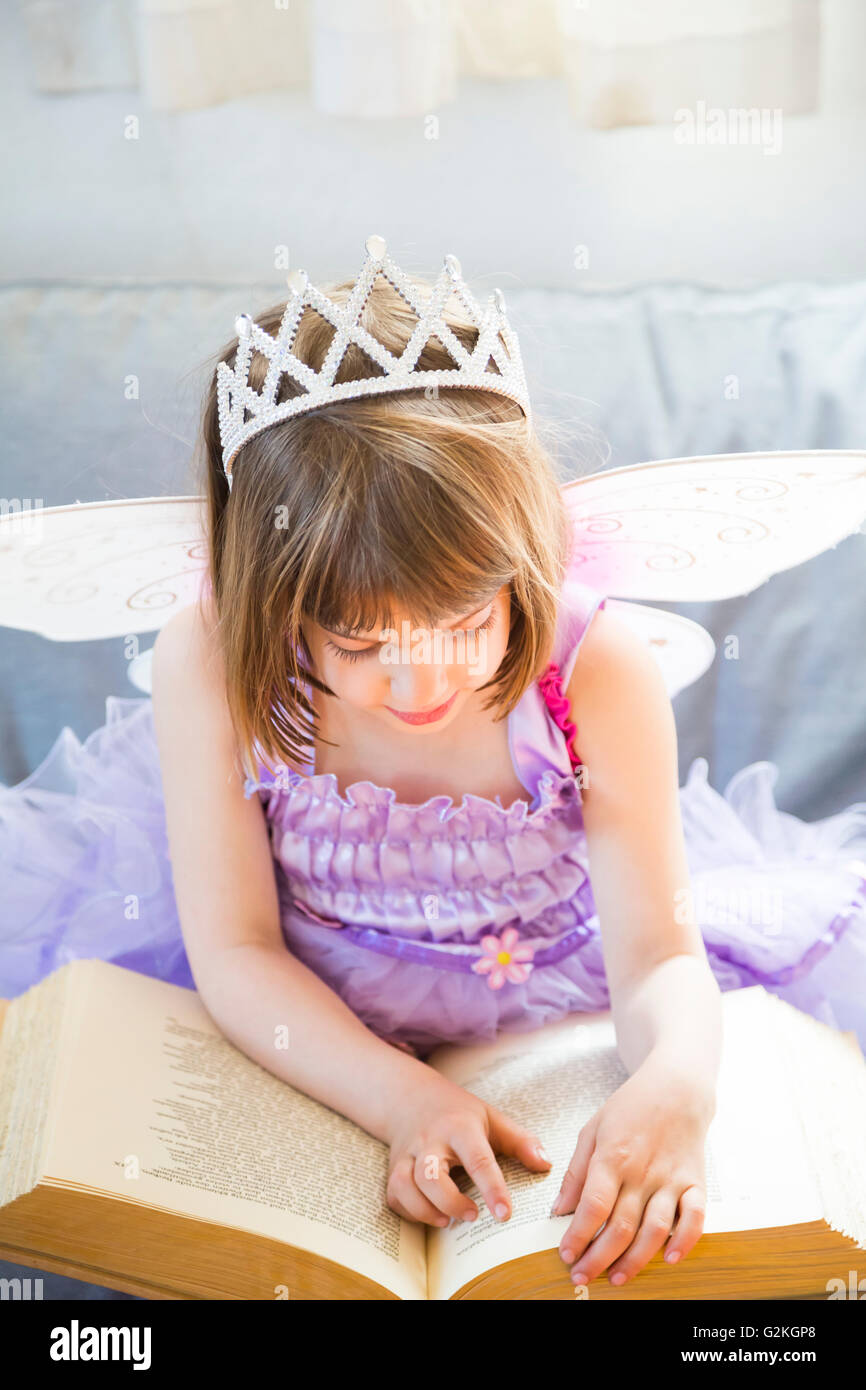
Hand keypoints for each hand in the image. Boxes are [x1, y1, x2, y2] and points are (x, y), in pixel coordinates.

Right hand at [384, 1073, 551, 1227]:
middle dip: (450, 1201)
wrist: (411, 1098)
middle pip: (430, 1173)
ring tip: (449, 1222)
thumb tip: (546, 1165)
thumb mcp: (492, 1118)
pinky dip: (410, 1212)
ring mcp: (407, 1154)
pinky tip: (431, 1216)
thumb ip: (520, 1141)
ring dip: (426, 1210)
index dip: (492, 1188)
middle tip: (472, 1215)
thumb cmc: (459, 1114)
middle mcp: (430, 1140)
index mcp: (459, 1127)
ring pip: (405, 1185)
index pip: (478, 1158)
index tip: (505, 1214)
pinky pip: (394, 1196)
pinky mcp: (393, 1168)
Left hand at [553, 1052, 715, 1287]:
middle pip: (620, 1226)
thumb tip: (559, 1209)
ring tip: (616, 1279)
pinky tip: (668, 1260)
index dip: (578, 1235)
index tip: (566, 1256)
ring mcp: (672, 1179)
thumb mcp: (592, 1130)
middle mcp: (643, 1172)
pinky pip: (695, 1219)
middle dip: (598, 1258)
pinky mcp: (696, 1184)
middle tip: (582, 1277)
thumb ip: (576, 1172)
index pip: (593, 1205)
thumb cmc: (631, 1108)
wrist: (677, 1089)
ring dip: (634, 1261)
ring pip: (654, 1230)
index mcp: (613, 1156)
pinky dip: (684, 1242)